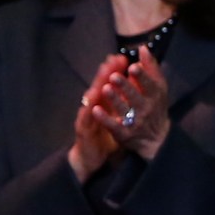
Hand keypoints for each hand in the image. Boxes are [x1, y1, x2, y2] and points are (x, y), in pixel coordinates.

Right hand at [67, 53, 127, 179]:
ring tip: (104, 76)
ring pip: (91, 99)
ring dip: (97, 87)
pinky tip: (92, 104)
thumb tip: (131, 86)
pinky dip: (89, 111)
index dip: (115, 70)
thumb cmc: (102, 136)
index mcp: (102, 102)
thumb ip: (120, 101)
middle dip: (107, 72)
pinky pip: (86, 119)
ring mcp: (87, 116)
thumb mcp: (114, 117)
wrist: (89, 157)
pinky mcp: (83, 129)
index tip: (123, 57)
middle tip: (114, 60)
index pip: (108, 82)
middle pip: (99, 85)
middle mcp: (93, 106)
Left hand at [88, 45, 172, 159]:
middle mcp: (146, 109)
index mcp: (155, 96)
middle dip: (125, 87)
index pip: (150, 85)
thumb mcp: (158, 88)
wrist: (156, 139)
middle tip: (114, 76)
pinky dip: (105, 118)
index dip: (142, 77)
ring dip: (114, 100)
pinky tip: (95, 110)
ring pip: (124, 110)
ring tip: (105, 89)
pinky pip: (113, 126)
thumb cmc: (155, 106)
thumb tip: (143, 48)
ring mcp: (135, 122)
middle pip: (135, 97)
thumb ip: (151, 68)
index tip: (133, 67)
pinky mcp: (124, 133)